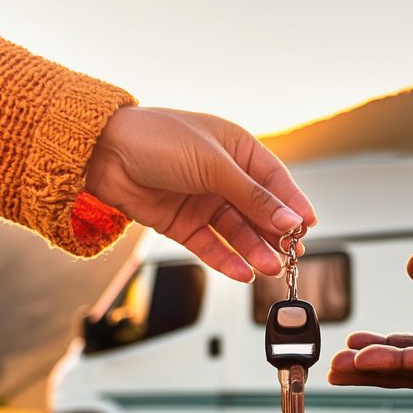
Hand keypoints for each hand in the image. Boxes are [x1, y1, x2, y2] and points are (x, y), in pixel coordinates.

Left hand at [85, 107, 316, 281]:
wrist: (104, 153)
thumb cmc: (158, 140)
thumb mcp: (214, 165)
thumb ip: (252, 197)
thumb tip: (288, 220)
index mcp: (237, 150)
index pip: (274, 181)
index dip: (292, 204)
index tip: (308, 226)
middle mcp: (223, 176)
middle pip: (258, 211)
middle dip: (275, 234)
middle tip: (293, 254)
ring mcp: (203, 201)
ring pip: (237, 232)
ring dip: (255, 251)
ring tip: (271, 268)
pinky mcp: (183, 224)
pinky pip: (211, 246)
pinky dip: (227, 260)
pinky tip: (243, 273)